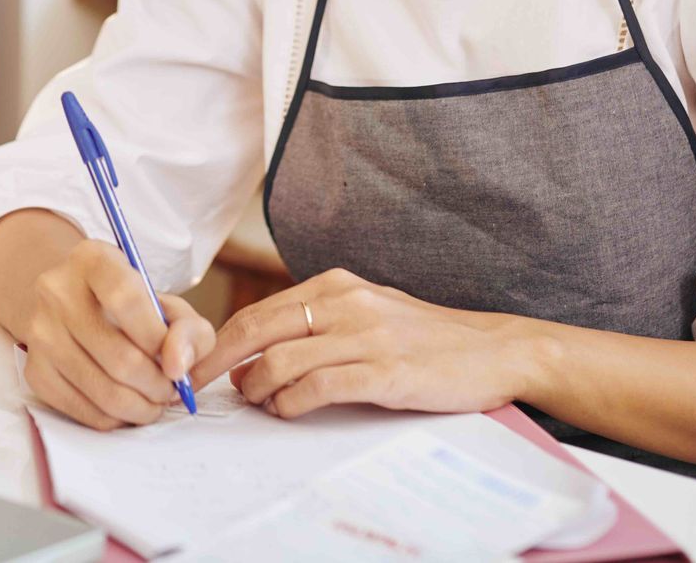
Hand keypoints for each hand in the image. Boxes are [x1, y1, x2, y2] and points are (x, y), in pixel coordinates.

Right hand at [20, 239, 215, 430]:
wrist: (74, 308)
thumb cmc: (131, 308)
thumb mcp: (167, 304)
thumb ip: (189, 330)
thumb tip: (179, 367)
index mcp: (92, 260)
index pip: (127, 300)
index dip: (158, 339)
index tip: (173, 359)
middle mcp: (56, 290)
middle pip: (119, 356)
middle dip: (157, 385)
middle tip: (169, 391)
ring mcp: (40, 332)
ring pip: (102, 390)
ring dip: (140, 408)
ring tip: (154, 402)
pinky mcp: (34, 369)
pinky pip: (82, 410)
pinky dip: (113, 418)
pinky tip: (126, 406)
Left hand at [187, 269, 547, 419]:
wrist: (497, 349)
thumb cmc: (429, 338)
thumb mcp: (369, 311)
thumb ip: (319, 323)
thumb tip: (259, 351)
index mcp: (337, 285)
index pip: (259, 311)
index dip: (221, 341)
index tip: (198, 364)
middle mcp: (346, 303)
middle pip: (257, 330)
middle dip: (219, 363)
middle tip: (199, 387)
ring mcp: (365, 336)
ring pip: (280, 361)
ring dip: (256, 389)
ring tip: (256, 403)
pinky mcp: (385, 372)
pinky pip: (317, 388)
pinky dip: (291, 403)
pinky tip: (288, 410)